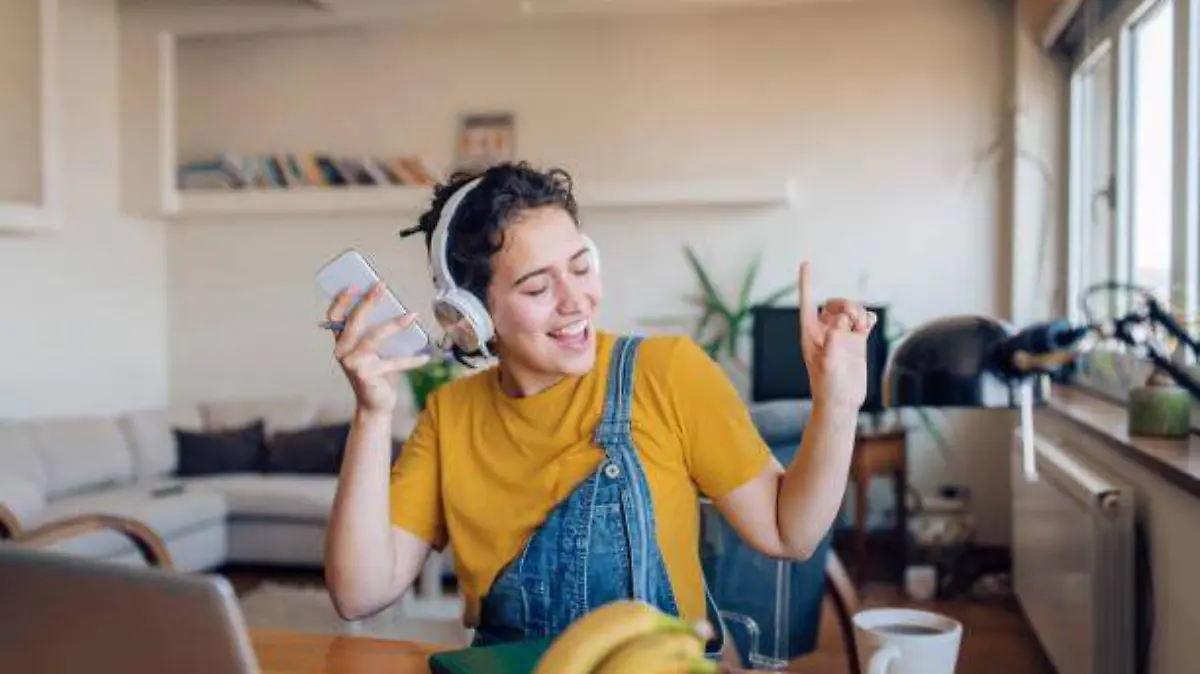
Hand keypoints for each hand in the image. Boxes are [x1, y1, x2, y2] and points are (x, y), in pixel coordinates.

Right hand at [327, 283, 430, 414]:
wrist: (375, 404)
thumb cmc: (377, 372)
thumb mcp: (374, 349)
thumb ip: (376, 331)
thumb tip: (395, 306)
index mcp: (342, 341)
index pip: (335, 316)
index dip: (342, 299)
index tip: (356, 285)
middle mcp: (342, 351)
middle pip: (354, 321)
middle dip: (368, 301)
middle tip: (382, 286)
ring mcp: (352, 364)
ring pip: (373, 338)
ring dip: (394, 324)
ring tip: (413, 315)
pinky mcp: (366, 376)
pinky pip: (393, 362)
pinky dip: (411, 359)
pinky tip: (425, 357)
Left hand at [798, 262, 876, 415]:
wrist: (842, 403)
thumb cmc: (828, 387)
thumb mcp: (827, 366)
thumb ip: (832, 344)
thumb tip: (840, 325)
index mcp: (810, 334)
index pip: (807, 303)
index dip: (807, 283)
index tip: (806, 263)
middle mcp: (825, 332)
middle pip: (835, 304)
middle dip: (846, 305)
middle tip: (854, 320)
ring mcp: (842, 336)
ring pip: (851, 310)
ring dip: (858, 311)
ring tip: (862, 326)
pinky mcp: (856, 342)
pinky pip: (863, 321)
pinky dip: (867, 318)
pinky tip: (868, 325)